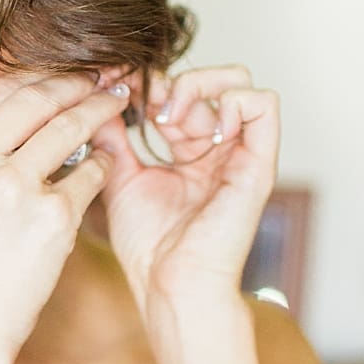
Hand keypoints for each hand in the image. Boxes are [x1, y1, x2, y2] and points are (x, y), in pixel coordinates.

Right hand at [0, 70, 127, 352]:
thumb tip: (29, 91)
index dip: (40, 73)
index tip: (65, 68)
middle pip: (37, 96)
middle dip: (77, 81)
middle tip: (104, 76)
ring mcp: (10, 186)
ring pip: (71, 126)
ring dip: (101, 110)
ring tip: (117, 104)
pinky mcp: (51, 216)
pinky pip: (91, 171)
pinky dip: (102, 163)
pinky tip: (104, 163)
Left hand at [87, 64, 277, 322]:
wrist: (169, 283)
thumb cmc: (148, 243)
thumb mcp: (120, 177)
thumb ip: (112, 138)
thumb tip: (100, 98)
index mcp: (189, 151)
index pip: (179, 93)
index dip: (148, 84)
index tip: (117, 93)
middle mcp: (218, 148)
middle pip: (210, 80)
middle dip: (173, 82)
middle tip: (145, 108)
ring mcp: (240, 153)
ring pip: (238, 82)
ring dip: (198, 86)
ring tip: (167, 118)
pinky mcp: (258, 163)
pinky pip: (264, 105)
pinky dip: (231, 101)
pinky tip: (198, 131)